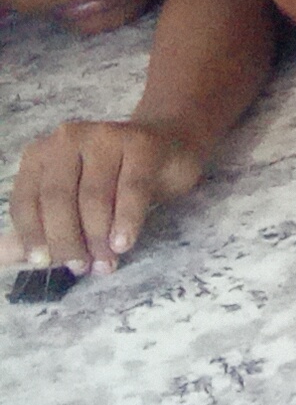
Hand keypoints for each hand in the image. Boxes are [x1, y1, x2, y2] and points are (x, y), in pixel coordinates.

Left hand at [4, 119, 202, 273]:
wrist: (170, 146)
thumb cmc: (116, 179)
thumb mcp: (73, 202)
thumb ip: (40, 227)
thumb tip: (1, 258)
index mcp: (42, 154)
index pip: (27, 199)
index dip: (32, 234)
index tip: (44, 264)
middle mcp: (68, 138)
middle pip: (58, 199)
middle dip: (67, 239)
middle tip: (80, 267)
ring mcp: (106, 136)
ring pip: (93, 197)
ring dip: (97, 237)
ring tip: (106, 263)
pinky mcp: (142, 143)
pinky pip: (131, 190)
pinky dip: (126, 221)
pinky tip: (123, 244)